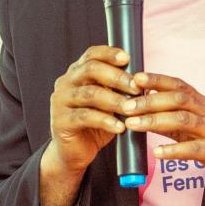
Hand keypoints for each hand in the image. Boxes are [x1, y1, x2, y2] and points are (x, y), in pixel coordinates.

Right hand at [48, 45, 141, 173]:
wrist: (75, 152)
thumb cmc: (96, 125)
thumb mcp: (109, 104)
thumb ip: (118, 90)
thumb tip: (144, 81)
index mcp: (77, 73)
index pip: (91, 55)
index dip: (109, 53)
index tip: (128, 58)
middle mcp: (66, 83)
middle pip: (91, 70)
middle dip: (117, 77)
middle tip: (136, 88)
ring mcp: (60, 101)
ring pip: (90, 94)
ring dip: (114, 100)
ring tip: (131, 108)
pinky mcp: (60, 121)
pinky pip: (85, 117)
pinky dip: (105, 121)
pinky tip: (120, 127)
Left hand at [120, 70, 204, 199]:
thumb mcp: (196, 126)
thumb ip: (173, 118)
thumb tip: (144, 109)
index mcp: (203, 103)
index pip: (178, 85)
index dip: (157, 79)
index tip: (135, 78)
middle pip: (178, 99)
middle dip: (149, 101)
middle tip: (126, 106)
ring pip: (183, 120)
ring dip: (155, 121)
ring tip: (132, 125)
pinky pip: (194, 149)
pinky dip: (174, 150)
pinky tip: (157, 153)